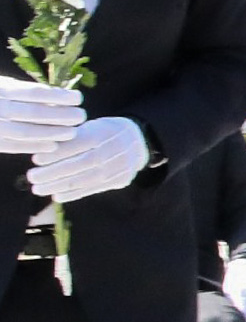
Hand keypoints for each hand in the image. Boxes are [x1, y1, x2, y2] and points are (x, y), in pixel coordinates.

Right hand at [0, 75, 82, 156]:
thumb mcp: (5, 87)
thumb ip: (27, 93)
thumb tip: (62, 98)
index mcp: (1, 88)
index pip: (33, 92)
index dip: (57, 96)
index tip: (78, 97)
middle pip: (31, 112)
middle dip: (59, 115)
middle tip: (81, 116)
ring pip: (23, 131)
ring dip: (50, 132)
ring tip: (72, 132)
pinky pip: (12, 145)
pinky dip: (33, 145)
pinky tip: (53, 146)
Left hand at [26, 117, 144, 201]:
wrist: (138, 141)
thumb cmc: (105, 132)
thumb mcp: (91, 126)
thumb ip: (70, 136)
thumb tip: (42, 150)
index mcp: (105, 132)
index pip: (78, 144)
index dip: (57, 153)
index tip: (36, 159)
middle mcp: (114, 150)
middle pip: (81, 163)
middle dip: (53, 172)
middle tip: (32, 177)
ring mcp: (119, 166)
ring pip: (86, 179)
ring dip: (59, 186)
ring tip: (38, 189)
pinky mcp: (120, 179)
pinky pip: (94, 188)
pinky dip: (74, 194)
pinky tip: (57, 196)